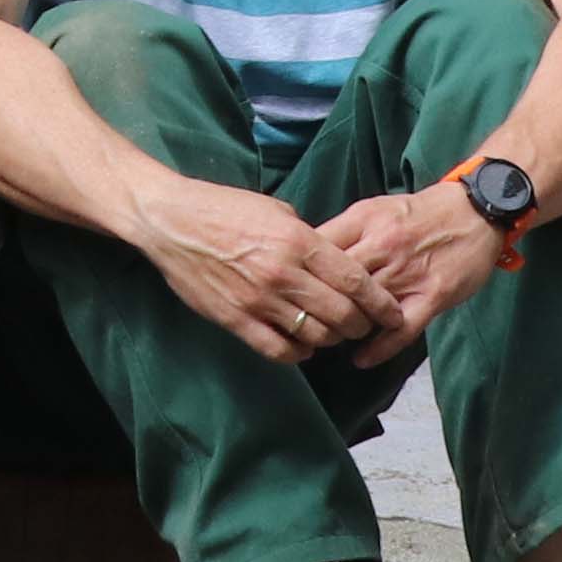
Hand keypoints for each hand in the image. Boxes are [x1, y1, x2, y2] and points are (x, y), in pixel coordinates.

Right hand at [130, 174, 393, 363]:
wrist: (169, 221)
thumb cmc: (223, 208)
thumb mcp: (275, 211)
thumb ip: (308, 237)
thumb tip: (333, 261)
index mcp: (298, 242)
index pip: (356, 281)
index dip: (381, 303)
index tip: (392, 313)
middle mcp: (284, 274)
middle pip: (342, 314)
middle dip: (360, 325)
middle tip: (361, 325)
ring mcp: (258, 300)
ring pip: (315, 336)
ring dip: (330, 339)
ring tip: (330, 333)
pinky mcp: (235, 319)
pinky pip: (279, 350)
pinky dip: (298, 353)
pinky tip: (301, 345)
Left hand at [316, 186, 509, 359]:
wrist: (474, 212)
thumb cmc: (416, 213)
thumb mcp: (373, 209)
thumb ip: (343, 232)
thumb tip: (307, 254)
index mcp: (363, 221)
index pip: (318, 248)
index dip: (300, 270)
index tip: (289, 287)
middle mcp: (383, 246)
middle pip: (337, 281)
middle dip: (318, 303)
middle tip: (304, 320)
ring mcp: (409, 273)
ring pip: (367, 306)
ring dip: (345, 327)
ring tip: (327, 340)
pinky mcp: (434, 295)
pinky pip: (402, 328)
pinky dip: (381, 348)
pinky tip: (361, 359)